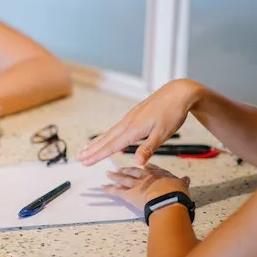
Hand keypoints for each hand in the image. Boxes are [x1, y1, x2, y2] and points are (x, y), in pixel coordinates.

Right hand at [77, 79, 202, 165]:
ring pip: (109, 133)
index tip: (84, 163)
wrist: (178, 92)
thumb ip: (148, 149)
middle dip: (91, 150)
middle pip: (106, 139)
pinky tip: (107, 138)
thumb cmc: (173, 113)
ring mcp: (130, 118)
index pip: (111, 146)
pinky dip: (107, 135)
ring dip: (97, 142)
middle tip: (78, 158)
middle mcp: (128, 123)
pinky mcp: (134, 115)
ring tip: (86, 149)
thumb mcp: (163, 133)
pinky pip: (116, 128)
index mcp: (133, 129)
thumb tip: (137, 164)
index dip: (97, 156)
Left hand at [104, 164, 190, 209]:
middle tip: (118, 168)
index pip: (150, 168)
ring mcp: (136, 185)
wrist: (168, 200)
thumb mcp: (182, 185)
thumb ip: (182, 182)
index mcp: (158, 174)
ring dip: (115, 177)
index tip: (141, 166)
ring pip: (123, 179)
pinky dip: (109, 189)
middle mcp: (145, 177)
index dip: (144, 167)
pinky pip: (117, 191)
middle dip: (126, 170)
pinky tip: (103, 188)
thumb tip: (187, 179)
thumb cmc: (176, 194)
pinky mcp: (129, 194)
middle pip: (133, 172)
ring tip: (108, 174)